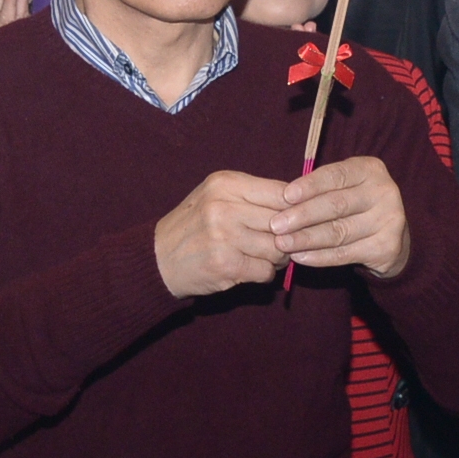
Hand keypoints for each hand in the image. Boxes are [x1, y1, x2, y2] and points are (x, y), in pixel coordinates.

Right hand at [153, 170, 292, 297]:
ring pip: (278, 248)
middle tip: (282, 242)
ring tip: (263, 256)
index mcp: (226, 183)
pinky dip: (264, 274)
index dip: (297, 208)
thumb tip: (300, 204)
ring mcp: (224, 236)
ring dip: (278, 257)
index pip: (282, 192)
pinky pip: (266, 271)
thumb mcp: (217, 196)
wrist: (159, 258)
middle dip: (290, 236)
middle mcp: (224, 206)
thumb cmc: (195, 225)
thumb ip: (253, 196)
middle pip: (284, 221)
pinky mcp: (225, 264)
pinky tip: (250, 269)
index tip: (296, 220)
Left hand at [272, 155, 411, 281]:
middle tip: (276, 225)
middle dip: (302, 216)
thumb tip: (283, 201)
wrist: (391, 237)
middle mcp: (384, 191)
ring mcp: (390, 220)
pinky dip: (320, 257)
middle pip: (336, 205)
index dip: (310, 186)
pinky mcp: (388, 247)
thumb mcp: (344, 187)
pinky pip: (345, 253)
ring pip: (339, 231)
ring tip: (282, 244)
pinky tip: (301, 257)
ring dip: (306, 239)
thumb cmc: (355, 205)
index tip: (285, 196)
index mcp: (370, 169)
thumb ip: (320, 189)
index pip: (336, 175)